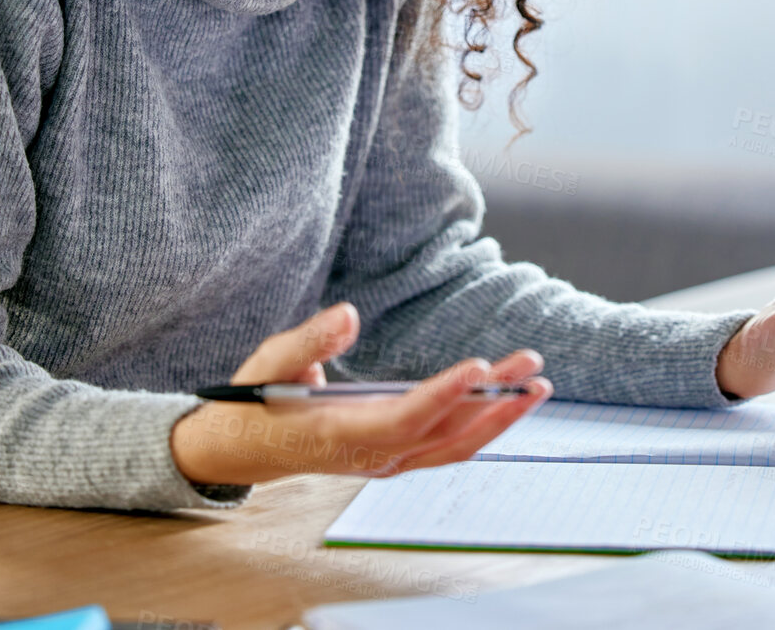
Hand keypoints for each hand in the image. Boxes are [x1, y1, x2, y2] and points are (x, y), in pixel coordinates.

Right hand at [169, 301, 551, 486]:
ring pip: (453, 447)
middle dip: (494, 406)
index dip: (445, 397)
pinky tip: (504, 402)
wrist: (240, 449)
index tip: (481, 368)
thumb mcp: (271, 362)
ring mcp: (385, 461)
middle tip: (533, 371)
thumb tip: (349, 314)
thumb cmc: (254, 401)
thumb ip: (310, 341)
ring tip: (534, 384)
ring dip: (497, 418)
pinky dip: (481, 427)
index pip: (405, 419)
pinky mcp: (393, 456)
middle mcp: (370, 455)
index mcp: (339, 433)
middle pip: (445, 437)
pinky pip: (446, 447)